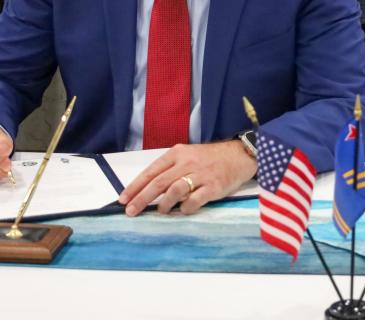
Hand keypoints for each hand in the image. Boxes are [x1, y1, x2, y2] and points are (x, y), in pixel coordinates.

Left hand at [118, 140, 256, 215]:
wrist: (240, 155)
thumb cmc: (211, 158)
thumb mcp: (188, 156)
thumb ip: (171, 170)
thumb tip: (149, 190)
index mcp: (177, 154)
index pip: (151, 171)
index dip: (135, 186)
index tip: (123, 199)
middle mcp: (187, 162)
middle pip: (158, 182)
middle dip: (142, 198)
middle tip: (131, 211)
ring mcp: (200, 174)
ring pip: (174, 191)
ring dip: (163, 204)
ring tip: (160, 211)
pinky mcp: (213, 186)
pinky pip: (194, 200)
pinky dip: (185, 208)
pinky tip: (183, 210)